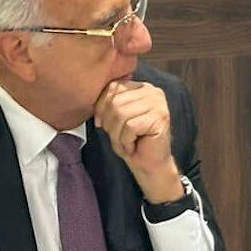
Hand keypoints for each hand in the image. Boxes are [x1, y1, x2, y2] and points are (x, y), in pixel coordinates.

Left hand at [94, 80, 183, 202]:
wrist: (149, 164)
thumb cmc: (131, 141)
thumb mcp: (114, 117)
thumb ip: (108, 101)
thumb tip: (90, 94)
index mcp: (141, 87)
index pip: (112, 87)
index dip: (101, 107)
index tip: (102, 124)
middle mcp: (153, 91)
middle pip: (115, 102)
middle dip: (109, 124)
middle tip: (116, 137)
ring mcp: (159, 104)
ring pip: (121, 114)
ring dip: (117, 134)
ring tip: (124, 143)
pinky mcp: (160, 118)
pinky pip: (130, 126)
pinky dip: (126, 141)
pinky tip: (133, 146)